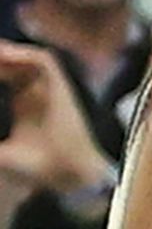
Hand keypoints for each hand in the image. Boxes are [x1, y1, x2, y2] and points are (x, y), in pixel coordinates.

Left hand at [0, 44, 108, 198]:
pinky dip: (24, 54)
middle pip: (13, 64)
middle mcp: (36, 94)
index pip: (4, 76)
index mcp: (22, 107)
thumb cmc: (36, 169)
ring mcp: (49, 90)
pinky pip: (43, 61)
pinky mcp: (60, 88)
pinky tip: (4, 54)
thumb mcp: (1, 154)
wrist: (68, 175)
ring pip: (27, 59)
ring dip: (7, 52)